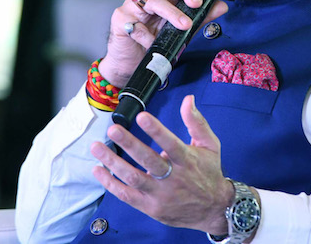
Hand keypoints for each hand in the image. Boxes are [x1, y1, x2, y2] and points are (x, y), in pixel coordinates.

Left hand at [90, 95, 232, 234]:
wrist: (214, 209)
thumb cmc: (209, 173)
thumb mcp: (210, 145)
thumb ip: (196, 122)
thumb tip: (187, 100)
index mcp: (187, 160)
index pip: (171, 144)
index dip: (156, 130)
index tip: (141, 117)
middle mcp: (173, 178)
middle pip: (148, 161)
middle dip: (129, 144)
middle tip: (113, 129)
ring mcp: (161, 195)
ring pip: (133, 178)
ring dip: (113, 162)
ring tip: (97, 147)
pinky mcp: (151, 207)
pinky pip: (127, 196)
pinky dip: (110, 183)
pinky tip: (98, 170)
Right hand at [99, 0, 227, 86]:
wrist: (130, 64)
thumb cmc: (155, 43)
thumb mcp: (182, 30)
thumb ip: (200, 18)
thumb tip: (222, 5)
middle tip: (197, 3)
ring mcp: (133, 6)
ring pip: (154, 1)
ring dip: (172, 13)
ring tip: (185, 26)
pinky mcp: (121, 20)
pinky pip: (136, 26)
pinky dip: (148, 37)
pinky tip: (153, 44)